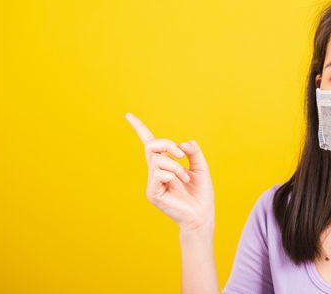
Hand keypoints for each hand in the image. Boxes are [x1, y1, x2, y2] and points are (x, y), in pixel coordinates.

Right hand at [125, 112, 214, 233]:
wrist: (202, 215)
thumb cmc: (201, 193)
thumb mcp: (201, 166)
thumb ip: (193, 151)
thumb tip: (182, 144)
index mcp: (165, 164)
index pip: (149, 143)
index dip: (139, 128)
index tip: (128, 114)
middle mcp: (156, 172)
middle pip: (151, 145)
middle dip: (167, 144)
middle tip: (182, 155)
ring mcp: (152, 183)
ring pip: (158, 160)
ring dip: (176, 166)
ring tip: (186, 178)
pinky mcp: (153, 193)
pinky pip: (158, 173)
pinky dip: (172, 174)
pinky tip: (180, 183)